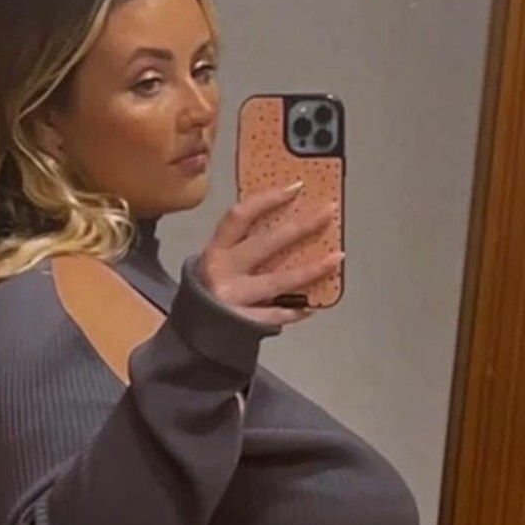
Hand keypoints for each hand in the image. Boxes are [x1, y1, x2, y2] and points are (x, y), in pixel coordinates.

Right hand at [199, 183, 342, 326]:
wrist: (188, 337)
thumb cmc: (206, 294)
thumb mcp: (215, 264)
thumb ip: (239, 247)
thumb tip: (284, 225)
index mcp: (215, 252)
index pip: (241, 216)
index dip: (268, 199)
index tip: (296, 188)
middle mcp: (223, 272)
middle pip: (267, 243)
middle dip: (302, 225)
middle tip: (328, 212)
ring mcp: (234, 299)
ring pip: (279, 280)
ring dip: (312, 268)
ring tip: (336, 258)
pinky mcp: (244, 324)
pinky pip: (278, 314)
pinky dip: (297, 308)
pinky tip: (314, 302)